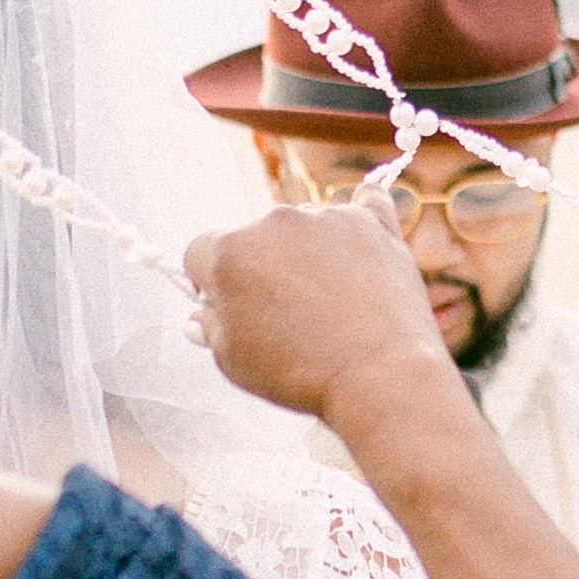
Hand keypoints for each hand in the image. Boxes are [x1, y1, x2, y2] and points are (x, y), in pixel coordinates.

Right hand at [181, 204, 463, 425]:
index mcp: (229, 252)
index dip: (208, 282)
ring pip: (304, 228)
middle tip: (286, 315)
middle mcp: (274, 222)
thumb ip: (210, 326)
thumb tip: (201, 312)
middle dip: (262, 269)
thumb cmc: (297, 373)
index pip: (201, 252)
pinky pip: (366, 203)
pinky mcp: (371, 223)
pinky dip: (361, 220)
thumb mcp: (233, 360)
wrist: (377, 375)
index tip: (228, 306)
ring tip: (331, 305)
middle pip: (254, 238)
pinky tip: (363, 234)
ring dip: (307, 253)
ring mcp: (325, 218)